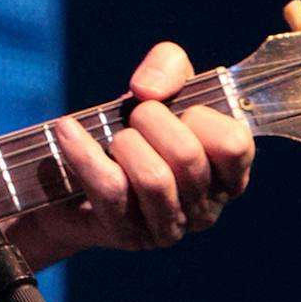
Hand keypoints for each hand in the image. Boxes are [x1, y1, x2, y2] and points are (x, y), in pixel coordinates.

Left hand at [50, 41, 254, 250]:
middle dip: (150, 121)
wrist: (74, 175)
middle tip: (134, 118)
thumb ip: (169, 66)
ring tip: (112, 136)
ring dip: (124, 143)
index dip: (199, 115)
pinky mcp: (128, 235)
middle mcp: (207, 206)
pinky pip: (110, 189)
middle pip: (188, 157)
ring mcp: (169, 227)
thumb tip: (149, 90)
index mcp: (228, 172)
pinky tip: (67, 130)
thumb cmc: (132, 129)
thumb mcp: (159, 89)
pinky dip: (83, 152)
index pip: (233, 143)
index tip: (174, 109)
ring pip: (154, 179)